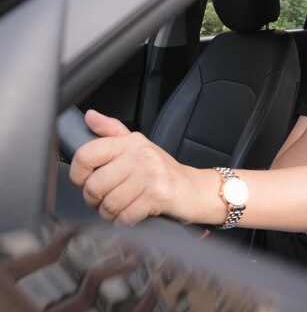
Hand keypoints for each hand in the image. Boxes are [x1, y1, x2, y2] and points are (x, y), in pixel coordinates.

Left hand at [69, 110, 200, 224]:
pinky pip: (126, 216)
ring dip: (109, 214)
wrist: (196, 190)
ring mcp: (151, 174)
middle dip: (94, 201)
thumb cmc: (164, 172)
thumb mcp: (139, 146)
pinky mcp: (159, 195)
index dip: (78, 174)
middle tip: (104, 201)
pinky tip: (131, 216)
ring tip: (119, 209)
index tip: (85, 181)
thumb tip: (90, 116)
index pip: (86, 155)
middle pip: (94, 185)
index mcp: (130, 142)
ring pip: (109, 204)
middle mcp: (140, 155)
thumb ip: (112, 131)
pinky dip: (124, 222)